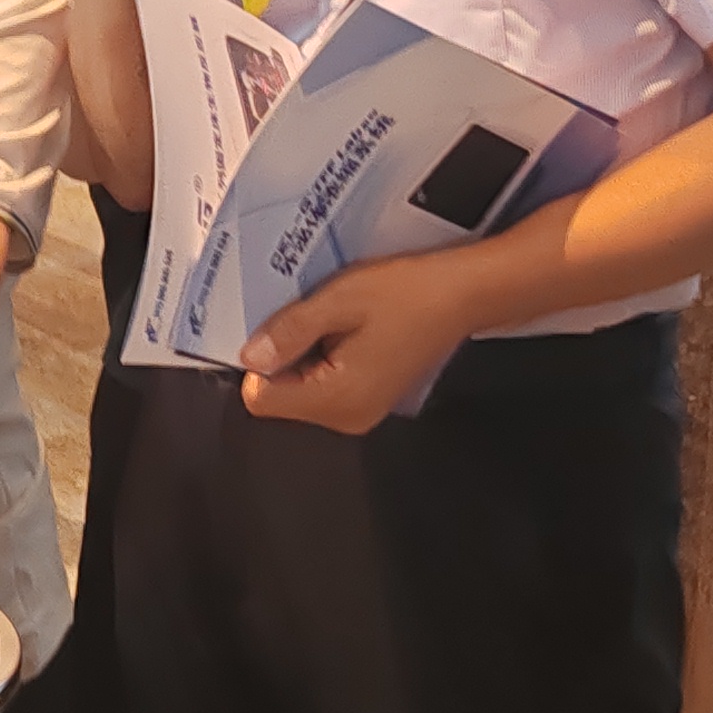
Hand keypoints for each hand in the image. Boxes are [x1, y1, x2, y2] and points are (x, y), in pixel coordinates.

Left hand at [238, 254, 474, 432]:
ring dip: (304, 355)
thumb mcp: (339, 301)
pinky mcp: (369, 401)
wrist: (463, 296)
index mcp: (337, 400)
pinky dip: (323, 359)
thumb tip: (249, 358)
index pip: (262, 399)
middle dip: (284, 356)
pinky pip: (325, 387)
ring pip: (300, 391)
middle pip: (281, 398)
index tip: (278, 326)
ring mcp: (360, 413)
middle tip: (309, 315)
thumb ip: (289, 332)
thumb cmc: (406, 293)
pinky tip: (345, 330)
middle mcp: (346, 419)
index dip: (260, 361)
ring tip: (332, 319)